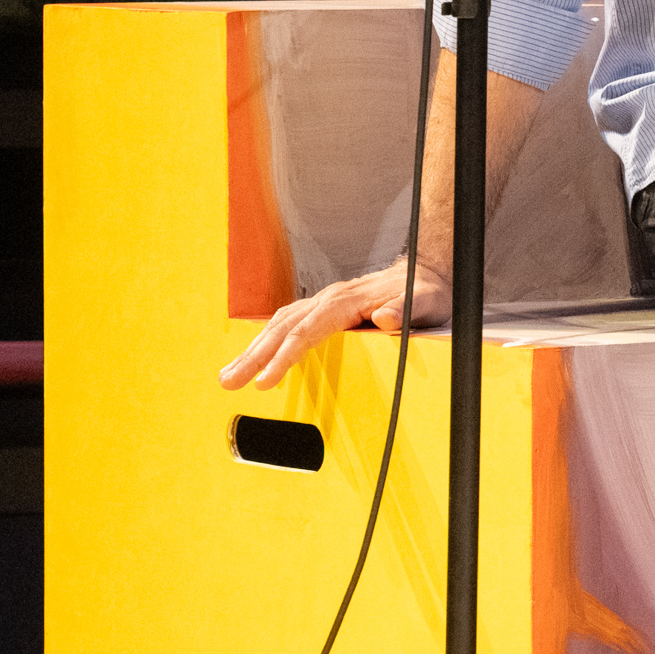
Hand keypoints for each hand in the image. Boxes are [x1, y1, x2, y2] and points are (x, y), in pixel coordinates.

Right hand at [218, 257, 447, 390]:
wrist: (426, 271)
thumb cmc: (426, 291)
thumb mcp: (427, 302)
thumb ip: (406, 310)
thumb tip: (384, 319)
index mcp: (348, 301)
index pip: (307, 331)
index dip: (284, 357)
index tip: (264, 381)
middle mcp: (329, 299)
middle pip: (283, 328)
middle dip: (253, 356)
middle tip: (228, 382)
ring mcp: (324, 301)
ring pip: (279, 324)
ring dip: (252, 349)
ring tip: (227, 375)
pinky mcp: (324, 307)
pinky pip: (288, 321)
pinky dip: (267, 338)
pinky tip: (253, 353)